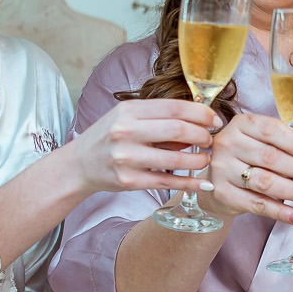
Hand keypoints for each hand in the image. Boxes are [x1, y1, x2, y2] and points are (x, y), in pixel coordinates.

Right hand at [67, 98, 219, 194]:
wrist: (78, 165)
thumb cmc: (107, 138)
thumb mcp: (127, 118)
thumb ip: (158, 117)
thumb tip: (198, 121)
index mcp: (128, 110)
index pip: (174, 107)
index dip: (201, 113)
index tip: (214, 120)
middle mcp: (126, 131)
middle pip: (178, 129)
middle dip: (202, 135)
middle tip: (210, 141)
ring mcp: (127, 157)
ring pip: (176, 159)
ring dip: (199, 160)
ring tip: (204, 159)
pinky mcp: (129, 181)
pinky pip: (167, 182)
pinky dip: (190, 184)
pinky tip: (203, 184)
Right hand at [201, 112, 292, 225]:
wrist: (219, 180)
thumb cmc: (248, 157)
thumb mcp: (267, 144)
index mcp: (242, 124)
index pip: (271, 130)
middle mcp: (228, 143)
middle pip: (270, 157)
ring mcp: (222, 169)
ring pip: (265, 182)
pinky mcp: (222, 193)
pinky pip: (256, 204)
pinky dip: (279, 211)